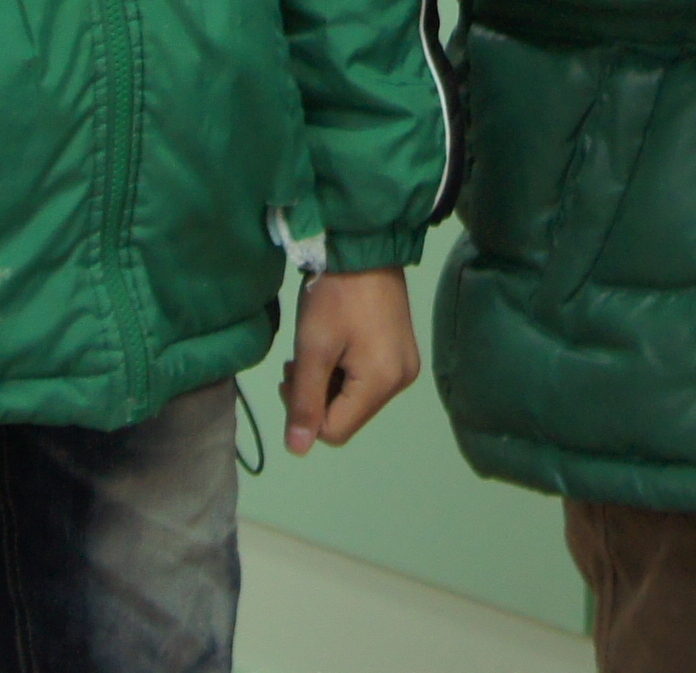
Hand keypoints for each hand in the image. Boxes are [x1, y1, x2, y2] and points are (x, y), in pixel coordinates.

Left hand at [280, 267, 416, 453]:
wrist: (363, 245)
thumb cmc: (335, 295)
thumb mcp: (313, 348)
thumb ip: (305, 402)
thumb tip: (298, 450)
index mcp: (382, 382)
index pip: (335, 431)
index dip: (305, 413)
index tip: (290, 376)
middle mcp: (401, 381)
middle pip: (347, 416)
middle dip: (316, 397)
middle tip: (297, 364)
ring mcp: (404, 366)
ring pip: (354, 400)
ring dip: (328, 384)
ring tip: (314, 352)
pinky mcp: (401, 353)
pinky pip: (367, 381)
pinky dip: (344, 372)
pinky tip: (333, 347)